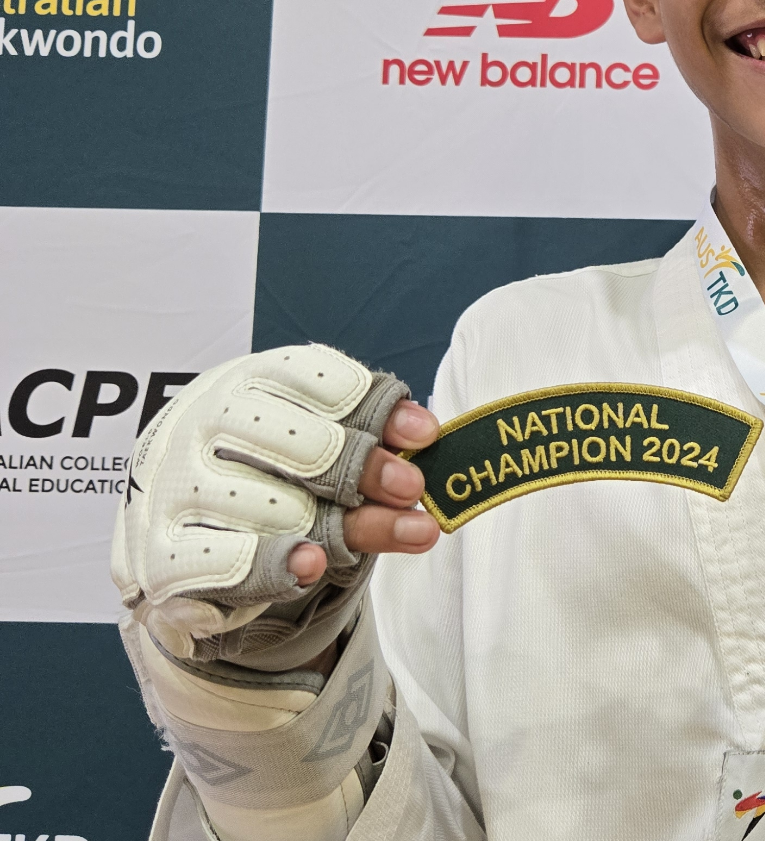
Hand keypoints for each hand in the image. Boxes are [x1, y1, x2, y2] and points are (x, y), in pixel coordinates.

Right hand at [111, 343, 440, 662]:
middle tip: (413, 489)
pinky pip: (219, 562)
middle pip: (300, 444)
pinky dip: (272, 564)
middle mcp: (204, 424)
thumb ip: (373, 431)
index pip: (315, 380)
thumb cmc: (273, 465)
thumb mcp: (323, 436)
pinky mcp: (159, 552)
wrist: (186, 520)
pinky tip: (312, 564)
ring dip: (344, 526)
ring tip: (404, 533)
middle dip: (365, 468)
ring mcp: (175, 486)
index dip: (375, 406)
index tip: (424, 436)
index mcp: (247, 381)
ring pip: (270, 506)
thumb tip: (425, 433)